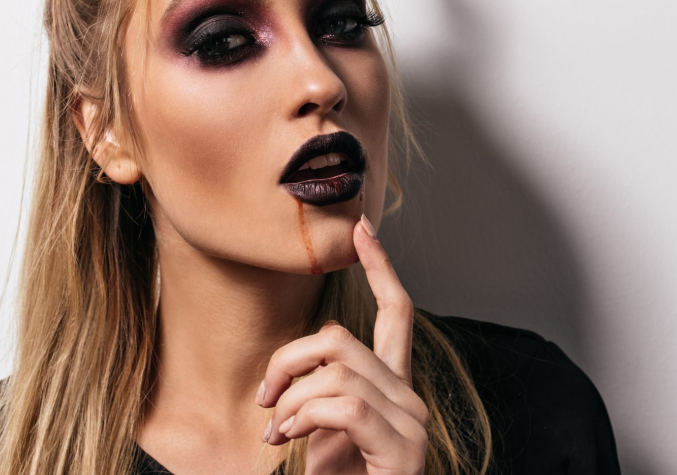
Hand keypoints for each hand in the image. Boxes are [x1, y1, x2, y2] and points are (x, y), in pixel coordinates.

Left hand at [257, 214, 428, 474]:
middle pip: (341, 339)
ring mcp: (411, 423)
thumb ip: (314, 400)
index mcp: (393, 389)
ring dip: (291, 399)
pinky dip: (305, 418)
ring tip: (278, 433)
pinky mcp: (402, 448)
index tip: (361, 229)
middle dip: (288, 361)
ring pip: (336, 370)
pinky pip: (344, 405)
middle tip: (265, 402)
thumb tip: (283, 383)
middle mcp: (410, 398)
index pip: (396, 314)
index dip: (381, 268)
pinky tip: (290, 440)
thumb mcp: (318, 438)